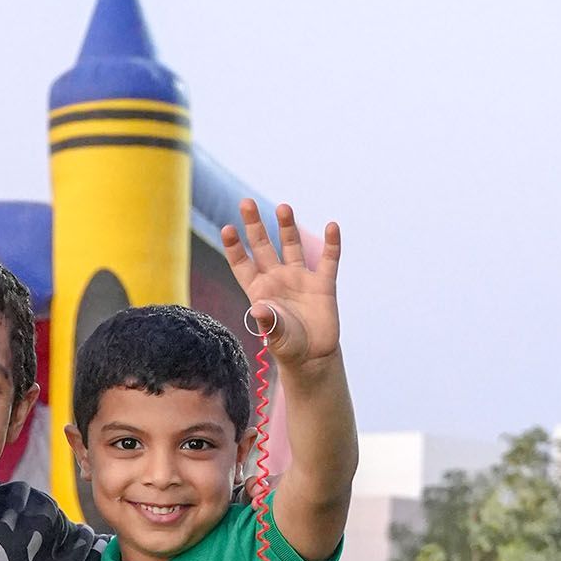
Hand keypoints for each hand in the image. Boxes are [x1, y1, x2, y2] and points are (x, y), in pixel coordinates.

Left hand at [220, 201, 341, 373]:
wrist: (313, 358)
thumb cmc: (288, 348)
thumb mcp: (275, 335)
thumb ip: (268, 321)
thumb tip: (258, 309)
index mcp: (260, 291)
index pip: (243, 264)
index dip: (234, 247)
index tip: (227, 228)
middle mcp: (277, 279)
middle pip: (263, 246)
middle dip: (254, 225)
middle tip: (246, 202)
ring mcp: (300, 279)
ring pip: (292, 246)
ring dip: (287, 226)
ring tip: (282, 206)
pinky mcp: (323, 285)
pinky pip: (329, 260)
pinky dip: (332, 244)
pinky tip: (332, 227)